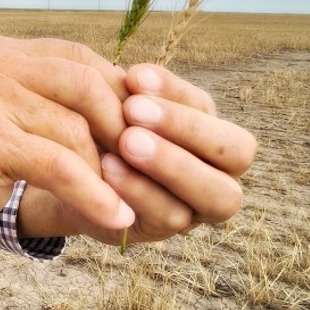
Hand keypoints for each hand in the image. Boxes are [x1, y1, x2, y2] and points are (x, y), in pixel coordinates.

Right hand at [0, 35, 135, 231]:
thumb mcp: (15, 110)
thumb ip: (56, 96)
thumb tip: (137, 102)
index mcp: (0, 50)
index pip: (77, 57)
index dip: (116, 91)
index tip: (141, 128)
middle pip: (82, 83)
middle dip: (119, 125)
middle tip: (141, 162)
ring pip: (73, 128)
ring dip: (106, 168)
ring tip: (124, 196)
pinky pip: (58, 165)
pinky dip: (93, 193)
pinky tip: (116, 215)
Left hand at [101, 63, 256, 242]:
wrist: (72, 175)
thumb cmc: (107, 130)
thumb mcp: (120, 106)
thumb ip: (135, 94)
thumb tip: (136, 78)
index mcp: (211, 131)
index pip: (213, 109)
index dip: (176, 93)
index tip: (134, 77)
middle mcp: (220, 171)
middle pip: (237, 153)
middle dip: (185, 128)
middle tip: (133, 109)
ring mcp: (200, 207)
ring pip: (217, 194)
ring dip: (171, 163)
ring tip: (126, 141)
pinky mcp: (166, 232)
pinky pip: (169, 216)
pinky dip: (140, 190)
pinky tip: (108, 169)